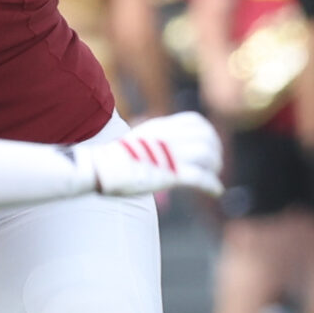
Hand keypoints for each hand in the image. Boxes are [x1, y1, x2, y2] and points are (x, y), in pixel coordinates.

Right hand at [77, 112, 223, 196]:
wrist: (97, 169)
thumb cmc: (114, 159)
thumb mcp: (140, 139)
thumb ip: (157, 139)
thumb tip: (168, 146)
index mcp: (161, 127)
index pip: (196, 121)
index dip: (209, 133)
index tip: (211, 145)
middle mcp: (168, 137)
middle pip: (207, 138)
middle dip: (216, 152)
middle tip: (214, 166)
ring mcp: (170, 155)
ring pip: (208, 155)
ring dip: (215, 168)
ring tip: (213, 178)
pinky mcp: (169, 175)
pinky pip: (201, 178)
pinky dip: (213, 185)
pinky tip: (216, 191)